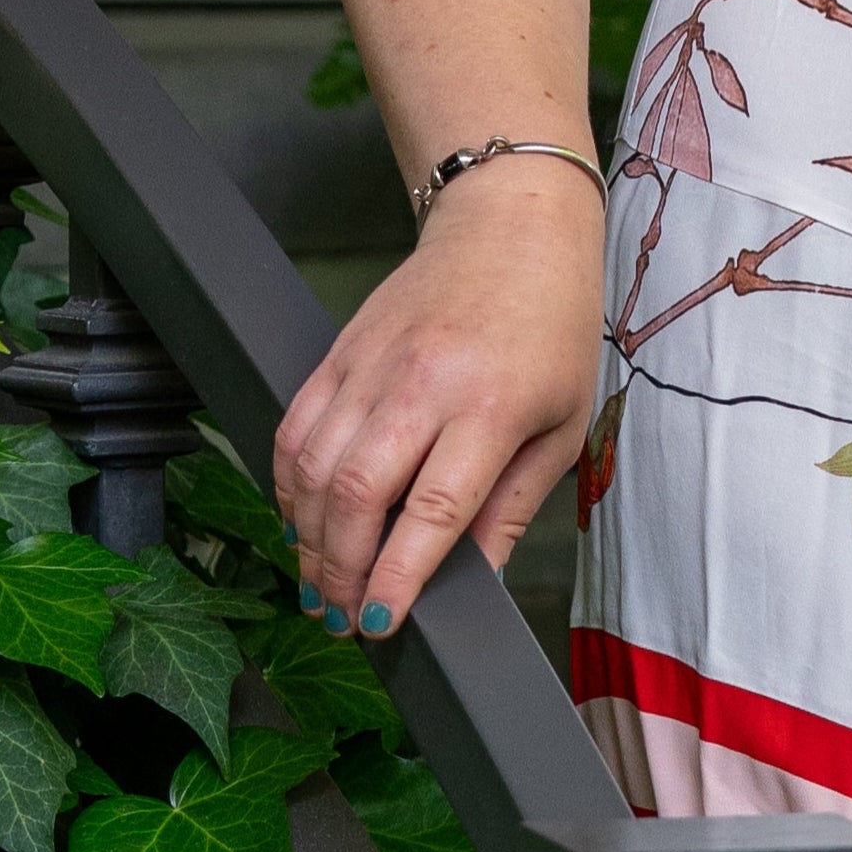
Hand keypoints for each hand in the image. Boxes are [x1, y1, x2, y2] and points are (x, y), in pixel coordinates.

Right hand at [275, 162, 606, 638]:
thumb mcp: (561, 423)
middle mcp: (422, 385)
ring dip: (308, 538)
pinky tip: (302, 520)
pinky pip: (297, 429)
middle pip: (357, 494)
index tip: (381, 625)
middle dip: (340, 570)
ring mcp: (372, 365)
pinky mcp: (338, 352)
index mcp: (490, 406)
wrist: (511, 226)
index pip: (433, 511)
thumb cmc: (551, 323)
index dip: (398, 578)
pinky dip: (289, 485)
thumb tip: (476, 578)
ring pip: (315, 467)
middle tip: (340, 616)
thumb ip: (512, 504)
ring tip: (319, 584)